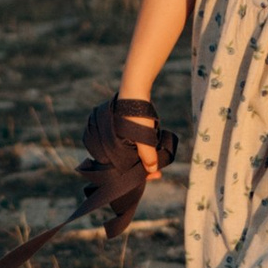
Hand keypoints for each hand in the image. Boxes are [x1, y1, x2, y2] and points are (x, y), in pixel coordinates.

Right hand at [80, 97, 165, 236]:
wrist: (134, 91)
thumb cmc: (135, 114)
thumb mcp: (143, 136)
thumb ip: (147, 154)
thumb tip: (152, 170)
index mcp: (109, 148)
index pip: (121, 169)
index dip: (136, 175)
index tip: (152, 176)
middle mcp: (111, 145)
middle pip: (127, 164)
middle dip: (142, 169)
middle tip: (158, 173)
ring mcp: (117, 138)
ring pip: (131, 155)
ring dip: (142, 161)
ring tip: (156, 166)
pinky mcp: (124, 132)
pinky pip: (133, 146)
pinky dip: (141, 151)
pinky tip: (151, 153)